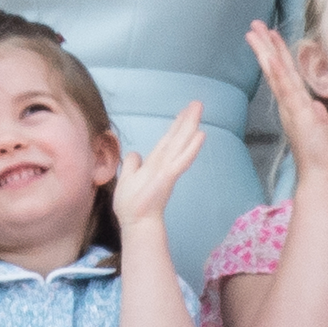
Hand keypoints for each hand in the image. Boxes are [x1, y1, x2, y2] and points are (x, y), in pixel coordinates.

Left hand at [114, 102, 204, 227]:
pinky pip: (181, 161)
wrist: (135, 222)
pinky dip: (191, 148)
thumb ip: (133, 164)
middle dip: (187, 120)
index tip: (185, 111)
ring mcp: (168, 170)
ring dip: (190, 127)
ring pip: (181, 144)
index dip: (176, 125)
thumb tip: (135, 153)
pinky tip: (200, 135)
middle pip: (177, 138)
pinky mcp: (168, 178)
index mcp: (155, 163)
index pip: (167, 140)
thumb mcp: (127, 178)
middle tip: (198, 103)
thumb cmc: (131, 204)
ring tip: (199, 111)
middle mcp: (164, 164)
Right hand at [245, 20, 327, 188]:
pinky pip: (285, 89)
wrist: (323, 179)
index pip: (286, 76)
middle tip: (254, 26)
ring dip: (266, 52)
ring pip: (276, 74)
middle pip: (276, 70)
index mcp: (297, 109)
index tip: (271, 37)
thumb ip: (319, 118)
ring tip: (254, 32)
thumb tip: (317, 107)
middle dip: (265, 47)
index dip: (279, 55)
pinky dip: (277, 72)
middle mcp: (290, 107)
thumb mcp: (326, 134)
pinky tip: (269, 56)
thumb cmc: (326, 161)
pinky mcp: (298, 115)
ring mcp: (292, 109)